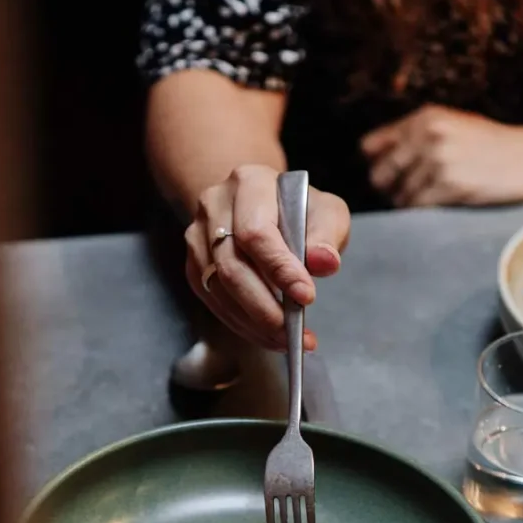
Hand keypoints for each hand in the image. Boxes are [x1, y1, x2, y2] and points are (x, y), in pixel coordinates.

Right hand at [185, 165, 349, 350]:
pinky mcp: (195, 266)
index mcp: (249, 182)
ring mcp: (198, 237)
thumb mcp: (325, 211)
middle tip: (295, 332)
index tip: (306, 297)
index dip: (280, 269)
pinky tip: (269, 336)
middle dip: (265, 307)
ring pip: (220, 289)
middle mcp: (214, 205)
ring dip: (255, 323)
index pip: (256, 232)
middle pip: (232, 266)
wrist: (262, 207)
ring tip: (288, 340)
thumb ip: (328, 234)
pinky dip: (244, 325)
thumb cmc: (298, 210)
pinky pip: (215, 302)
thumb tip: (325, 263)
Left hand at [362, 106, 522, 207]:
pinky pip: (417, 208)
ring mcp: (438, 161)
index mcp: (424, 117)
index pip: (371, 147)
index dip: (377, 166)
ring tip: (436, 197)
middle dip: (390, 191)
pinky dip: (422, 213)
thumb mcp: (452, 125)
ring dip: (411, 204)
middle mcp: (427, 135)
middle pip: (379, 176)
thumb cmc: (492, 146)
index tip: (391, 177)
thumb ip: (412, 135)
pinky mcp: (450, 185)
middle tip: (412, 194)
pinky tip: (440, 206)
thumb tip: (365, 152)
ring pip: (399, 197)